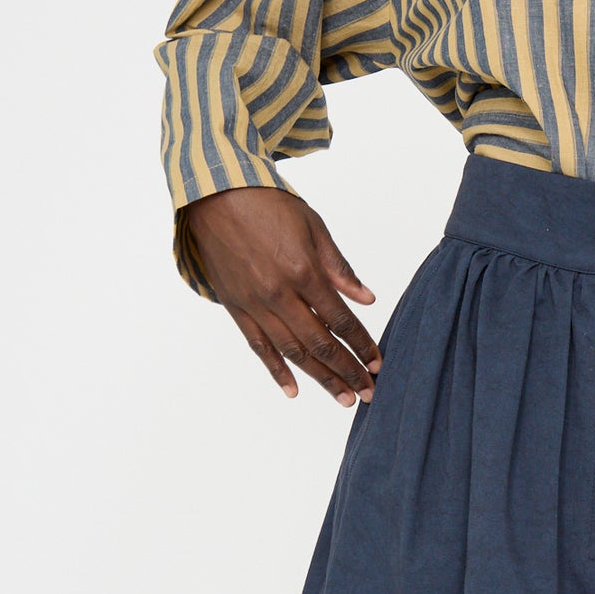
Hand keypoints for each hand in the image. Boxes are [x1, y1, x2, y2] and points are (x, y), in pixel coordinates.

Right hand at [183, 186, 380, 405]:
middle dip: (348, 371)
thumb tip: (367, 299)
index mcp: (303, 272)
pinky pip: (258, 346)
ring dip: (320, 378)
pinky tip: (293, 391)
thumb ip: (339, 269)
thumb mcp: (314, 228)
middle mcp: (279, 294)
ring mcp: (255, 304)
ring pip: (292, 351)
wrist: (216, 195)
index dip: (362, 344)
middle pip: (320, 343)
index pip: (341, 320)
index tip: (378, 363)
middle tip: (367, 393)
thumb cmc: (268, 205)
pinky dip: (276, 370)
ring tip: (342, 398)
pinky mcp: (235, 307)